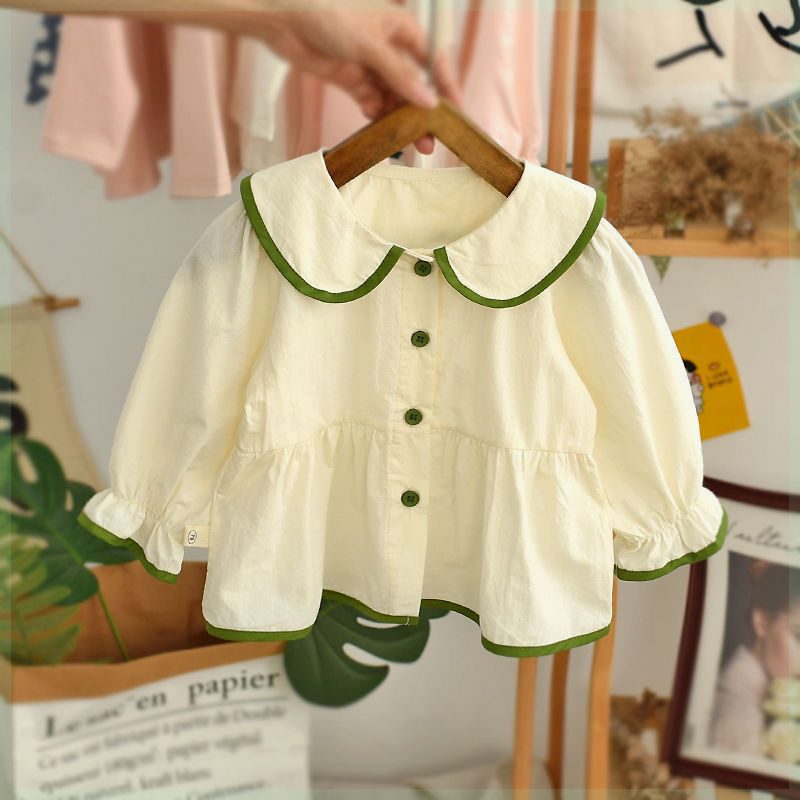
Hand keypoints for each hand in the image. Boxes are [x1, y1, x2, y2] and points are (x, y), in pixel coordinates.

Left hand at [226, 0, 462, 153]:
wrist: (284, 20)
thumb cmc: (329, 15)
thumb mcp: (370, 46)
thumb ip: (399, 76)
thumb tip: (428, 102)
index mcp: (402, 29)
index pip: (434, 62)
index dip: (446, 89)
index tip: (456, 115)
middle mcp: (390, 47)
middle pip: (414, 86)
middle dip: (421, 113)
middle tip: (429, 142)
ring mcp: (371, 65)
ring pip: (393, 98)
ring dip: (399, 120)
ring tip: (406, 143)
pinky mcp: (352, 79)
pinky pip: (372, 102)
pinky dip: (376, 115)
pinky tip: (379, 128)